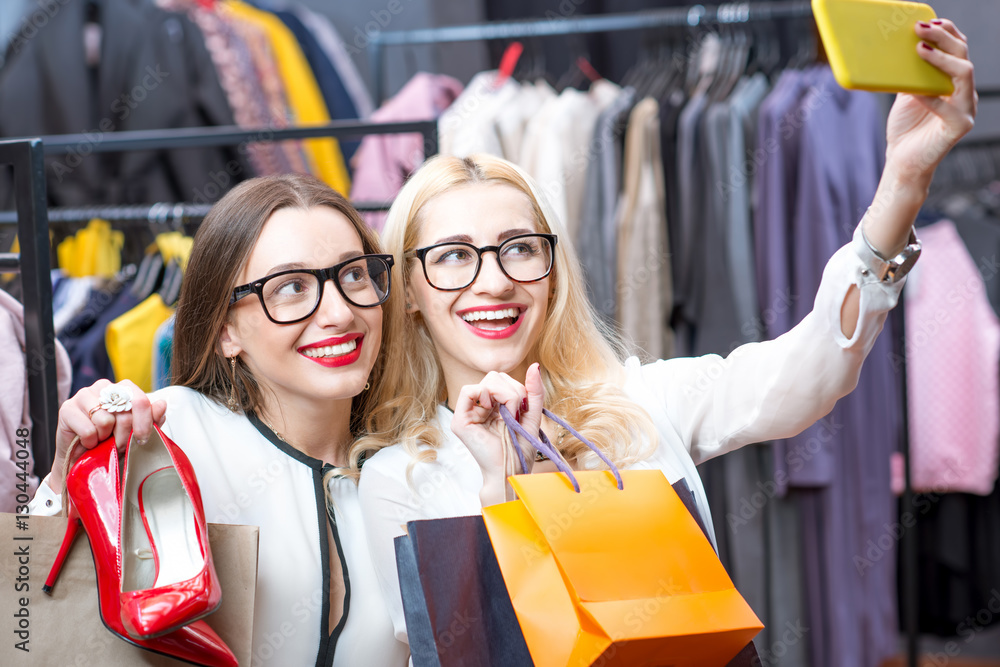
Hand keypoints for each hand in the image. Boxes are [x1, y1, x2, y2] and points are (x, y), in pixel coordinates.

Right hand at [49, 379, 165, 493]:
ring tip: (101, 440)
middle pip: (124, 413)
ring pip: (106, 421)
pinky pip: (88, 430)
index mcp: (123, 389)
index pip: (140, 400)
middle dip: (124, 436)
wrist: (85, 460)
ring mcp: (84, 395)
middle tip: (117, 444)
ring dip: (105, 439)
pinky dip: (90, 442)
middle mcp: (104, 387)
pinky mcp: (67, 408)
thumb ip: (152, 419)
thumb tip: (161, 404)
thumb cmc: (112, 443)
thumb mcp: (137, 433)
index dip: (144, 423)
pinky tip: (87, 442)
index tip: (142, 440)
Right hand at [451, 364, 544, 504]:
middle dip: (512, 391)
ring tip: (508, 417)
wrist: (512, 470)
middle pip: (494, 376)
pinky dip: (485, 395)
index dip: (517, 388)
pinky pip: (468, 390)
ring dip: (505, 395)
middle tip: (516, 414)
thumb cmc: (520, 449)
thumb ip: (534, 391)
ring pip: (486, 381)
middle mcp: (479, 407)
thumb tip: (535, 365)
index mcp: (493, 406)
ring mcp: (468, 413)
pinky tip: (493, 411)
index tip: (523, 409)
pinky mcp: (460, 421)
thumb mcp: (532, 415)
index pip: (502, 379)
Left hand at [861, 18, 976, 263]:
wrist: (901, 161)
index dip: (947, 32)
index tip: (928, 21)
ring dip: (941, 59)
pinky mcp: (958, 127)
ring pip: (964, 74)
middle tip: (919, 29)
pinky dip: (931, 96)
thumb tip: (899, 47)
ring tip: (919, 49)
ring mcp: (966, 109)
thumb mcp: (905, 93)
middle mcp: (965, 92)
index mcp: (954, 82)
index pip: (959, 49)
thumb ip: (910, 74)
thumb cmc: (904, 127)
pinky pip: (948, 106)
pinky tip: (914, 91)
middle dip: (944, 38)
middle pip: (963, 56)